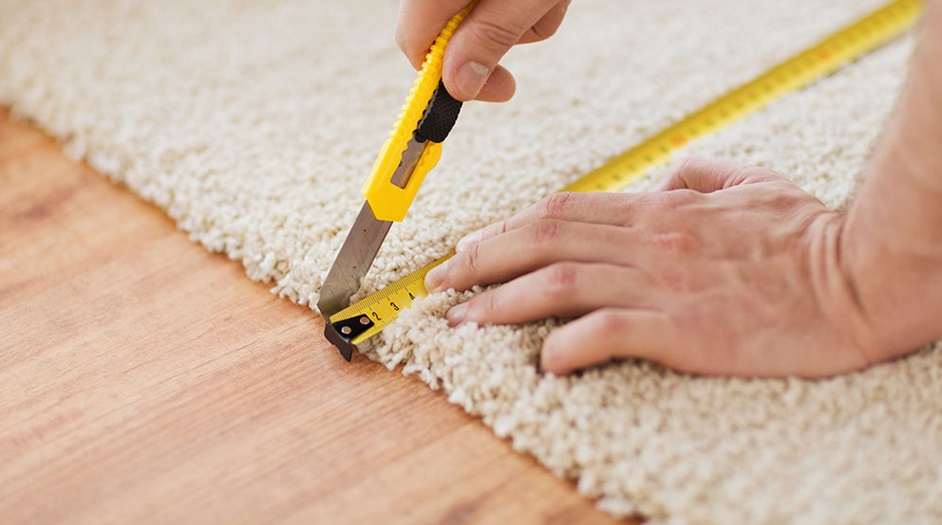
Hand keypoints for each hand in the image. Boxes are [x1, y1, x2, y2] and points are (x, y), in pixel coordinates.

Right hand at [396, 0, 571, 101]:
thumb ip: (489, 38)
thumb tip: (457, 85)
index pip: (416, 45)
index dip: (446, 78)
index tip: (487, 93)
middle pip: (447, 31)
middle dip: (495, 39)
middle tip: (527, 37)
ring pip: (481, 16)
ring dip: (519, 17)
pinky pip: (495, 1)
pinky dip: (521, 1)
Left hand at [425, 158, 889, 376]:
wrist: (861, 277)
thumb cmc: (810, 235)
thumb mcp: (754, 183)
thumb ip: (704, 173)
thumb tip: (669, 174)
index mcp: (660, 209)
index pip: (560, 212)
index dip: (503, 231)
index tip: (467, 251)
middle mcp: (650, 240)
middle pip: (541, 242)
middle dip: (479, 262)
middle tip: (438, 286)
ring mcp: (663, 283)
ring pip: (557, 285)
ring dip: (500, 304)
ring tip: (462, 324)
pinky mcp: (684, 329)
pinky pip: (607, 332)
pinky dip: (566, 346)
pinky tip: (543, 363)